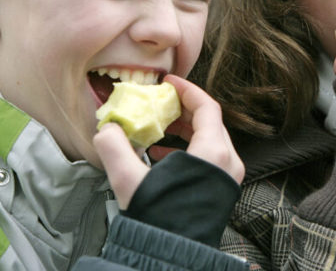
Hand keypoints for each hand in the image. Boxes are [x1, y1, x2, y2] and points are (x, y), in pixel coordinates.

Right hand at [94, 74, 244, 208]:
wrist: (172, 254)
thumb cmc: (157, 218)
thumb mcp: (129, 180)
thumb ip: (114, 147)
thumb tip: (106, 128)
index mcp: (213, 152)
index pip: (206, 107)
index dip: (186, 90)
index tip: (168, 82)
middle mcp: (228, 161)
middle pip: (210, 122)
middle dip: (183, 110)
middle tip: (160, 104)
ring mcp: (228, 176)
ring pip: (210, 140)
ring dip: (184, 130)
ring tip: (157, 130)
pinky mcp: (222, 189)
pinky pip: (209, 158)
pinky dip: (188, 150)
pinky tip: (159, 155)